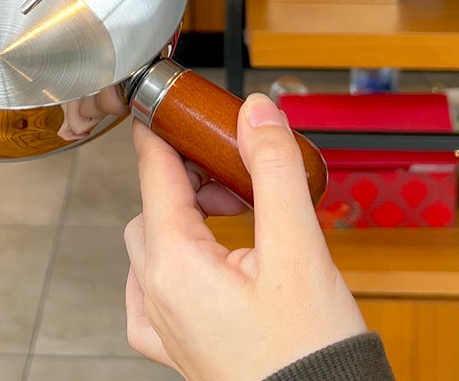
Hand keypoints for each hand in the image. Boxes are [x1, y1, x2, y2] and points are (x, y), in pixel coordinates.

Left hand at [124, 94, 365, 380]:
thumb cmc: (309, 351)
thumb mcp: (298, 247)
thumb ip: (273, 169)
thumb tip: (254, 113)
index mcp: (176, 264)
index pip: (155, 174)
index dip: (162, 134)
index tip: (168, 108)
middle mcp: (159, 295)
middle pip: (153, 207)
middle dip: (188, 177)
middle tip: (231, 171)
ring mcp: (165, 325)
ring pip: (150, 246)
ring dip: (182, 216)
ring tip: (231, 212)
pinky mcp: (180, 349)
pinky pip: (149, 295)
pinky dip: (168, 263)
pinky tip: (197, 262)